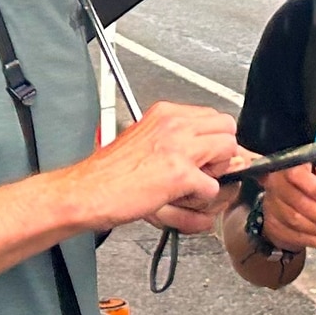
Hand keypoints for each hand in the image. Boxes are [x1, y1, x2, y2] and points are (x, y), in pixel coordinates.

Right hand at [65, 100, 238, 232]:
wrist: (87, 191)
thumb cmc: (109, 173)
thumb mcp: (144, 142)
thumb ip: (176, 141)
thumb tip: (208, 151)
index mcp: (164, 113)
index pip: (212, 116)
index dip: (211, 140)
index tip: (203, 155)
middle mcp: (174, 124)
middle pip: (227, 127)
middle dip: (220, 151)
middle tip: (201, 169)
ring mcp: (179, 148)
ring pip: (228, 152)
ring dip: (214, 173)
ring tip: (189, 185)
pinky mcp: (181, 174)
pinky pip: (213, 188)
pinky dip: (200, 200)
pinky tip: (178, 200)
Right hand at [260, 161, 315, 252]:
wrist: (288, 210)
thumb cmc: (309, 191)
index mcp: (288, 170)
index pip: (295, 174)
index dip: (311, 185)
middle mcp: (275, 185)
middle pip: (296, 201)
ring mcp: (271, 207)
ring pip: (294, 220)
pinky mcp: (272, 226)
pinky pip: (293, 236)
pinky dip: (314, 241)